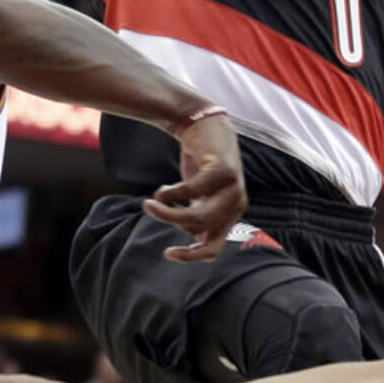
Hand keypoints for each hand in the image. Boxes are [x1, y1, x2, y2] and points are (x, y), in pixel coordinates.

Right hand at [145, 111, 245, 261]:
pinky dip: (172, 193)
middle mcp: (235, 206)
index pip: (211, 249)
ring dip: (167, 211)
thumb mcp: (198, 197)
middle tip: (148, 209)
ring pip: (196, 215)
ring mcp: (233, 190)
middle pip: (199, 230)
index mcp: (229, 217)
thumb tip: (187, 235)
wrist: (206, 126)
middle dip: (170, 222)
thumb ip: (194, 216)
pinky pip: (192, 191)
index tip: (167, 252)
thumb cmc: (200, 164)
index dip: (189, 256)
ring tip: (150, 201)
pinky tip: (163, 188)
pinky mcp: (223, 172)